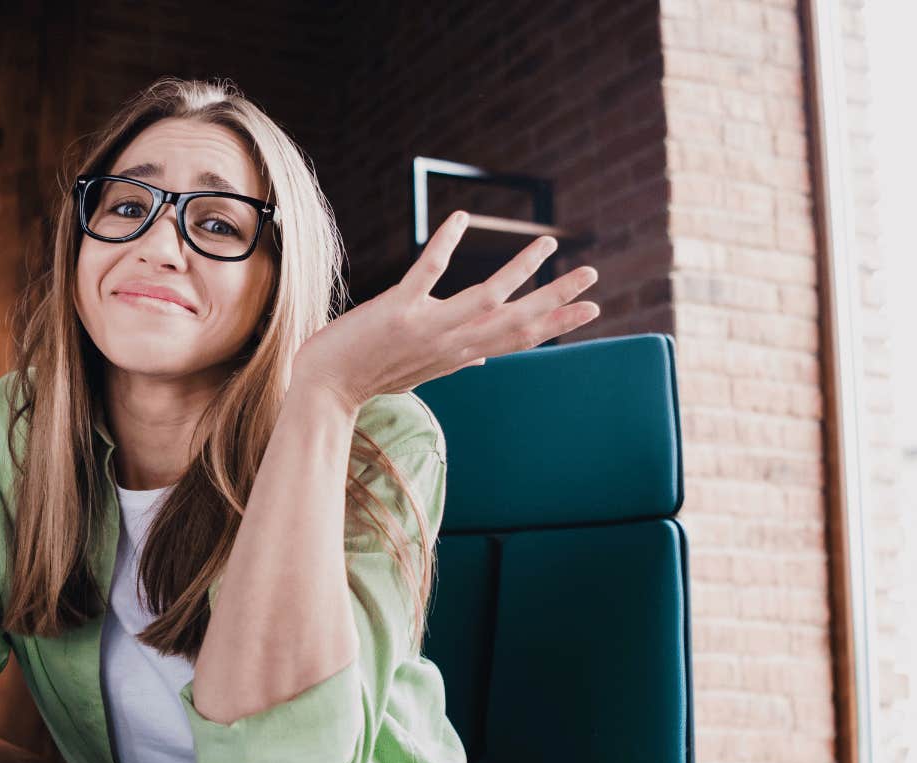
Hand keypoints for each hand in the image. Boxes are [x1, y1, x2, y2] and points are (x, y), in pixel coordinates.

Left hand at [291, 210, 599, 408]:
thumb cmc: (370, 375)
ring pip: (484, 297)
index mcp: (458, 354)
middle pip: (515, 320)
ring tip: (546, 242)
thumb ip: (455, 359)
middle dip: (556, 297)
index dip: (556, 322)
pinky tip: (460, 219)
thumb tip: (483, 358)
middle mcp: (450, 344)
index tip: (591, 308)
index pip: (517, 338)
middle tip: (592, 273)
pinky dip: (444, 244)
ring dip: (518, 269)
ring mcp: (426, 328)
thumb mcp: (421, 371)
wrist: (324, 389)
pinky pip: (427, 272)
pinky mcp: (397, 311)